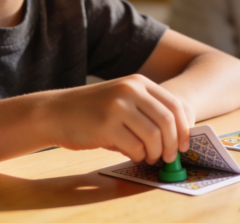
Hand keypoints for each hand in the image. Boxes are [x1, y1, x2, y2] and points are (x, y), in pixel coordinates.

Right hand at [46, 74, 191, 164]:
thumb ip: (145, 112)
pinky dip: (138, 156)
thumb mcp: (121, 99)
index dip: (184, 128)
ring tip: (149, 158)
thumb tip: (174, 138)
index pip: (174, 105)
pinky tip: (133, 155)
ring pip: (154, 136)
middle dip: (173, 144)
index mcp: (138, 82)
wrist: (55, 112)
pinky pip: (135, 147)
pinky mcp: (107, 126)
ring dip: (156, 153)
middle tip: (170, 157)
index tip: (184, 144)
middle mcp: (130, 90)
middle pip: (167, 121)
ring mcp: (118, 107)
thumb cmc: (91, 111)